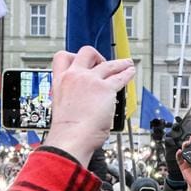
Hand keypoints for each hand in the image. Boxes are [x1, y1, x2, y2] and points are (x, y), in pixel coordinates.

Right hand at [44, 47, 134, 164]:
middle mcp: (74, 76)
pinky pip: (119, 77)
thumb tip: (81, 101)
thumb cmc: (67, 130)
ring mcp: (90, 80)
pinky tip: (130, 72)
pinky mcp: (105, 88)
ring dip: (119, 63)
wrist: (71, 137)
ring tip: (126, 63)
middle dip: (97, 56)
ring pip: (107, 64)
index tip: (81, 60)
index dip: (73, 56)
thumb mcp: (61, 107)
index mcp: (60, 82)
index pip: (62, 58)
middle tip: (102, 62)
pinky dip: (127, 73)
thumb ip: (71, 98)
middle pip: (86, 52)